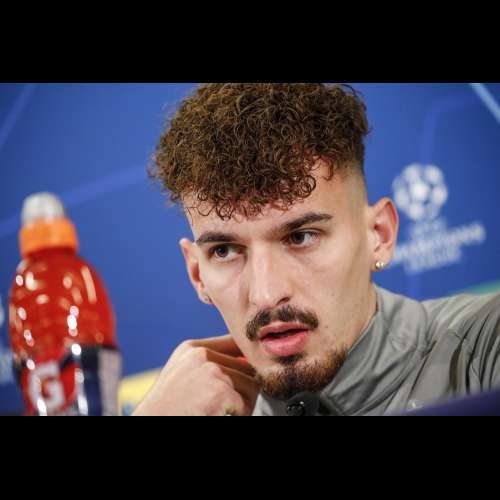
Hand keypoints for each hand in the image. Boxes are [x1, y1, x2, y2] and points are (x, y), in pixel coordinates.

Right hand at [132, 335, 258, 415]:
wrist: (151, 423)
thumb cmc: (168, 408)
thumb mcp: (183, 375)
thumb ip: (208, 364)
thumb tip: (246, 361)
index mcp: (192, 349)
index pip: (234, 342)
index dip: (244, 360)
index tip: (246, 374)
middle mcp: (202, 355)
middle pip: (246, 367)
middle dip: (243, 388)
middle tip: (226, 405)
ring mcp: (211, 372)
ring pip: (251, 385)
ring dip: (242, 404)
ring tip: (222, 412)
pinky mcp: (220, 392)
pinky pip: (245, 405)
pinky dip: (238, 416)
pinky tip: (219, 417)